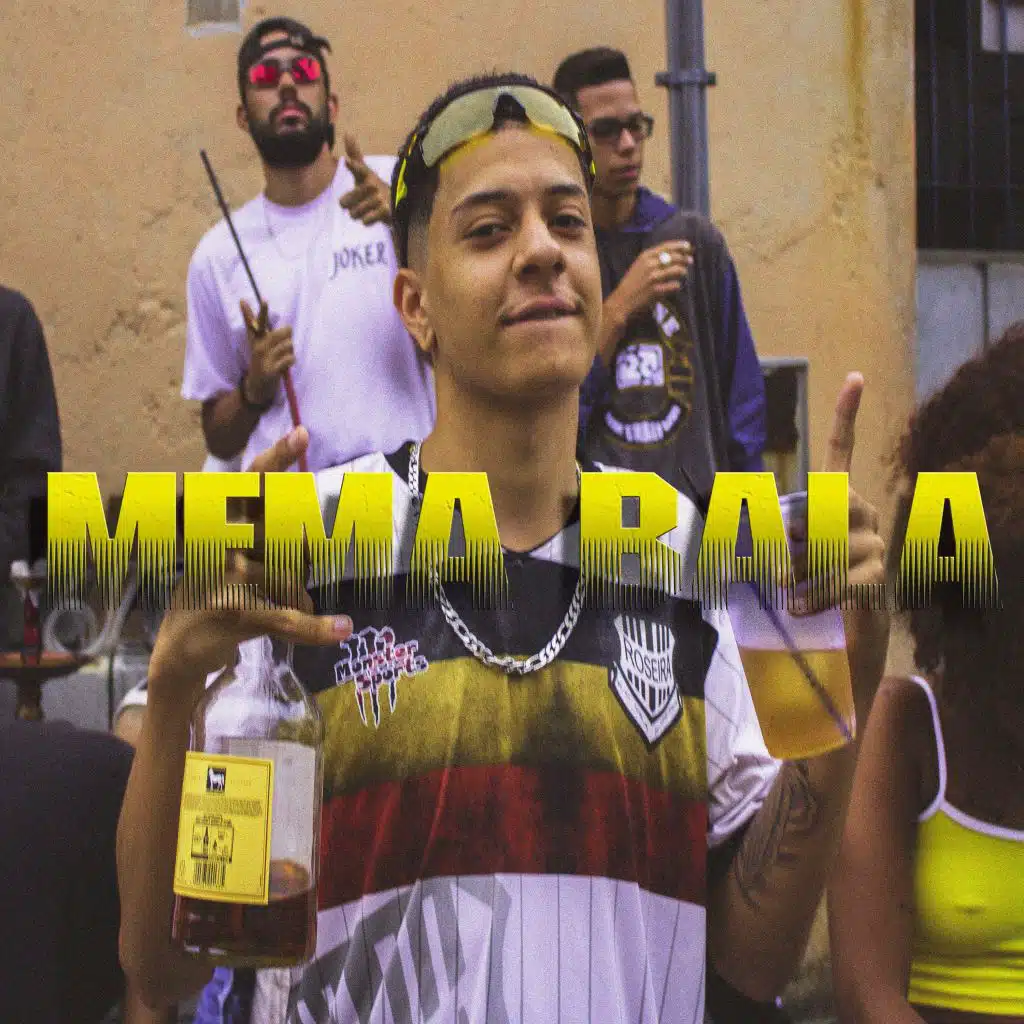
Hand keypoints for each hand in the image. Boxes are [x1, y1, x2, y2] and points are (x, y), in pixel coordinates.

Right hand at [146, 427, 351, 704]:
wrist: (180, 648)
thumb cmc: (217, 594)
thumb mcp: (242, 559)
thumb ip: (273, 540)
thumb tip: (317, 536)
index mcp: (224, 521)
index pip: (253, 483)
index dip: (277, 457)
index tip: (303, 432)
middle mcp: (223, 541)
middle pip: (282, 531)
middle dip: (302, 550)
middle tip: (298, 565)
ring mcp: (226, 576)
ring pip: (293, 578)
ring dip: (301, 599)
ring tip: (294, 612)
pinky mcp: (235, 613)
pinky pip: (288, 618)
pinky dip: (317, 628)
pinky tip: (341, 628)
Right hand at [240, 299, 294, 404]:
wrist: (257, 386)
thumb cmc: (259, 358)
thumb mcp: (255, 340)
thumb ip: (251, 321)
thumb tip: (241, 300)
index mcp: (257, 338)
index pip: (259, 322)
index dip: (263, 311)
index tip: (265, 299)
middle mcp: (259, 347)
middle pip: (284, 332)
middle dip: (288, 338)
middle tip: (282, 346)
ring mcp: (265, 359)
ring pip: (289, 345)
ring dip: (290, 352)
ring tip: (281, 358)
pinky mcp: (271, 371)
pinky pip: (290, 359)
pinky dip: (291, 361)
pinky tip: (284, 366)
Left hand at [339, 134, 390, 226]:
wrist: (394, 203)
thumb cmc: (373, 186)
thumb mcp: (363, 172)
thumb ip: (355, 155)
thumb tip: (348, 133)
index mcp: (366, 175)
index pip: (358, 169)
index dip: (353, 166)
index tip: (347, 162)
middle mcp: (373, 185)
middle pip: (346, 202)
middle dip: (349, 205)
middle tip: (359, 201)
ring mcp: (380, 199)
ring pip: (354, 213)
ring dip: (358, 214)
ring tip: (367, 208)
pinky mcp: (385, 211)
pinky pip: (365, 220)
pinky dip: (367, 220)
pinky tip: (374, 215)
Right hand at [607, 241, 693, 323]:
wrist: (622, 300)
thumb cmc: (631, 283)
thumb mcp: (639, 266)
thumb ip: (653, 259)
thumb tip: (673, 254)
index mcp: (645, 256)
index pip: (666, 246)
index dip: (679, 245)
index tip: (688, 246)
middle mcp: (650, 264)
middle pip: (674, 257)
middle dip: (685, 258)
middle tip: (690, 260)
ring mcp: (653, 277)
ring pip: (677, 270)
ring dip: (683, 271)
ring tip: (683, 273)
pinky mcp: (656, 290)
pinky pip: (675, 285)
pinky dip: (677, 285)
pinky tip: (675, 286)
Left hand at [790, 374, 888, 707]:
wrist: (839, 644)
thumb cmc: (804, 592)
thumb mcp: (780, 557)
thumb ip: (769, 534)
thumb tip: (747, 518)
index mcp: (837, 501)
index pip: (841, 451)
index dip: (845, 416)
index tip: (853, 376)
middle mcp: (862, 512)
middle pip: (817, 508)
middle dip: (788, 541)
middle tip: (776, 572)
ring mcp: (875, 542)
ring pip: (823, 545)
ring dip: (797, 574)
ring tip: (790, 595)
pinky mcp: (879, 575)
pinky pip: (838, 577)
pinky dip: (812, 594)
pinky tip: (799, 608)